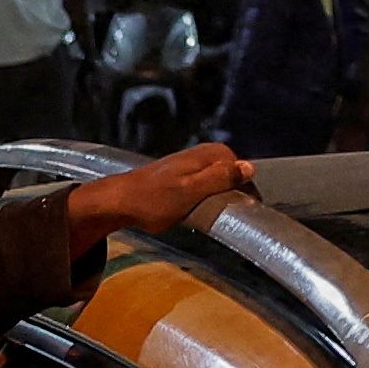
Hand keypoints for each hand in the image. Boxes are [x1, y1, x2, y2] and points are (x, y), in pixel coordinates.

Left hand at [62, 142, 252, 247]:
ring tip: (218, 213)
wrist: (119, 202)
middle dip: (234, 189)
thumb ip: (219, 178)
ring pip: (216, 176)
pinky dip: (207, 193)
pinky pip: (204, 180)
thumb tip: (249, 168)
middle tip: (232, 213)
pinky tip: (201, 207)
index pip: (240, 167)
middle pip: (230, 170)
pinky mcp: (179, 174)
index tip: (246, 209)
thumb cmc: (155, 200)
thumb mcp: (191, 192)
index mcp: (206, 155)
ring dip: (221, 192)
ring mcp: (188, 163)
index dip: (246, 188)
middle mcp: (200, 154)